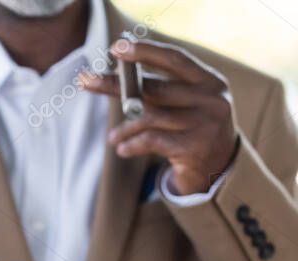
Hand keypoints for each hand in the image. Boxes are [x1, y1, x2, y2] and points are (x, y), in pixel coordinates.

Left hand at [81, 38, 237, 194]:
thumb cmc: (193, 129)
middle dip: (116, 84)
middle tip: (86, 80)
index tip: (116, 47)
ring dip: (124, 128)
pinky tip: (122, 149)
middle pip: (153, 87)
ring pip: (149, 116)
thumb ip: (160, 91)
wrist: (219, 168)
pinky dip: (131, 144)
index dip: (145, 51)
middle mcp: (211, 98)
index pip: (175, 59)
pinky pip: (151, 140)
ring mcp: (205, 123)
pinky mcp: (194, 147)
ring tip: (111, 138)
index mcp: (209, 80)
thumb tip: (115, 78)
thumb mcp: (186, 104)